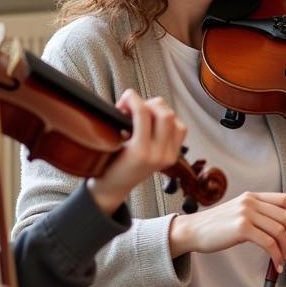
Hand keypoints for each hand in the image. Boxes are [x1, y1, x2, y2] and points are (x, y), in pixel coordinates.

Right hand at [87, 92, 186, 214]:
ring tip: (145, 115)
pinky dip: (170, 122)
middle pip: (165, 114)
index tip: (125, 98)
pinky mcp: (172, 156)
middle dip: (149, 104)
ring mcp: (168, 156)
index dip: (133, 99)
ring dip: (160, 111)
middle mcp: (158, 155)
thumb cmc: (106, 166)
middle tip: (135, 108)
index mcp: (140, 152)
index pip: (143, 113)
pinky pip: (179, 130)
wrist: (113, 188)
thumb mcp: (108, 144)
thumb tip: (128, 103)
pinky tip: (155, 123)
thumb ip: (121, 123)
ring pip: (174, 119)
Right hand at [167, 191, 285, 271]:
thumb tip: (281, 227)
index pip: (285, 199)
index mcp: (252, 196)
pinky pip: (268, 243)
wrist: (193, 231)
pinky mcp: (242, 228)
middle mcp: (251, 202)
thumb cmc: (216, 226)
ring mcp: (246, 214)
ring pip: (279, 230)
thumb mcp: (239, 212)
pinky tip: (276, 263)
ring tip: (285, 258)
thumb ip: (257, 214)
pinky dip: (276, 255)